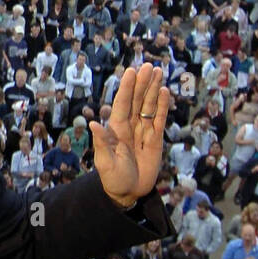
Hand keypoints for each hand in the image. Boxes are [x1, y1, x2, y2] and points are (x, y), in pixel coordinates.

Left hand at [90, 63, 169, 208]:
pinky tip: (164, 92)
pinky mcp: (155, 140)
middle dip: (142, 83)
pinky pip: (159, 120)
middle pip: (137, 100)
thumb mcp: (104, 162)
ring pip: (149, 106)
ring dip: (153, 89)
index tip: (131, 71)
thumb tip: (93, 123)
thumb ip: (102, 143)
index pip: (122, 103)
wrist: (128, 193)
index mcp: (115, 129)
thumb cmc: (112, 178)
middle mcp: (130, 126)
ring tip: (158, 72)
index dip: (127, 87)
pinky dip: (162, 106)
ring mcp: (143, 132)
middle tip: (149, 65)